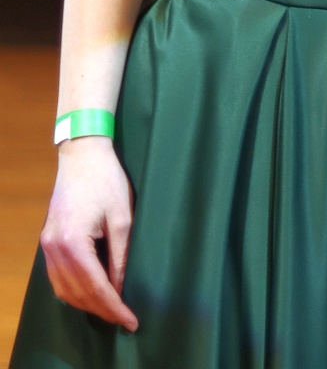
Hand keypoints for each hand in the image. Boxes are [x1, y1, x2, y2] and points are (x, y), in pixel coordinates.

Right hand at [40, 139, 136, 329]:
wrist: (82, 153)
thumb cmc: (106, 180)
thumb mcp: (122, 217)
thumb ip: (121, 256)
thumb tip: (121, 287)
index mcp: (73, 243)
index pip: (95, 287)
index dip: (114, 307)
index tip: (131, 321)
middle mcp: (54, 249)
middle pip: (77, 293)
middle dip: (102, 309)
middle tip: (124, 318)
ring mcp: (47, 246)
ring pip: (64, 290)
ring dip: (87, 303)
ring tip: (111, 308)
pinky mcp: (48, 241)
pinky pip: (57, 278)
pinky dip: (74, 290)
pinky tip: (91, 292)